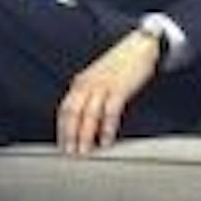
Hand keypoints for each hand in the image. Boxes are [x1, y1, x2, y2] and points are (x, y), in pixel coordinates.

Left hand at [56, 31, 161, 154]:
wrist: (139, 47)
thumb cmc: (119, 65)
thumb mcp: (98, 79)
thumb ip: (89, 95)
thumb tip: (83, 119)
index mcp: (80, 83)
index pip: (65, 109)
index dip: (62, 129)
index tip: (61, 145)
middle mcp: (87, 84)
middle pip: (72, 113)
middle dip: (69, 135)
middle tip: (69, 153)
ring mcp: (102, 86)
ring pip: (88, 114)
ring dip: (85, 135)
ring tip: (85, 151)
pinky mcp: (119, 88)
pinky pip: (110, 111)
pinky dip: (106, 128)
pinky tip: (105, 140)